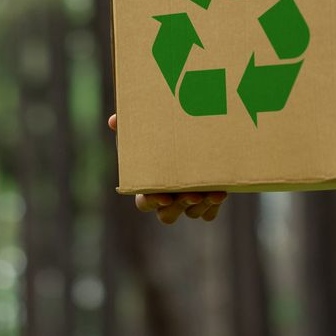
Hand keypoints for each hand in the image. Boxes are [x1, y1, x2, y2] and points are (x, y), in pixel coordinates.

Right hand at [107, 114, 227, 222]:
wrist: (196, 143)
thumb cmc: (164, 140)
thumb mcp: (147, 132)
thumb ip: (128, 127)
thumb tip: (113, 120)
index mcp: (149, 188)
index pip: (144, 203)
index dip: (152, 202)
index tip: (164, 197)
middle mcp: (167, 200)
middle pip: (167, 215)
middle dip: (180, 206)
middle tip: (192, 194)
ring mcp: (186, 204)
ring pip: (191, 214)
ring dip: (201, 205)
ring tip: (213, 192)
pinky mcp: (206, 203)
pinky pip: (208, 214)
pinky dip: (213, 206)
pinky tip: (221, 193)